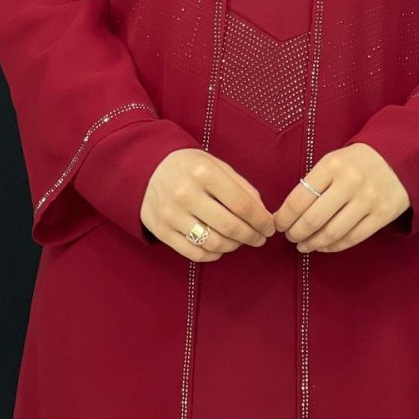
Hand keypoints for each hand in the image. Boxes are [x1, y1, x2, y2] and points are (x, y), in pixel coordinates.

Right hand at [142, 149, 276, 260]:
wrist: (148, 168)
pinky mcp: (162, 231)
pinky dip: (214, 254)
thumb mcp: (216, 165)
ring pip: (213, 243)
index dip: (260, 220)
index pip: (241, 204)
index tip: (270, 228)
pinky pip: (195, 253)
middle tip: (260, 238)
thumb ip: (241, 186)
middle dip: (251, 236)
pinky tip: (221, 246)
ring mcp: (172, 214)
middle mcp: (186, 194)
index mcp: (204, 173)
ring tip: (240, 241)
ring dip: (234, 246)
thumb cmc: (190, 166)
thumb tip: (262, 213)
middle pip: (229, 226)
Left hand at [272, 143, 409, 253]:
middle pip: (314, 219)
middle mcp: (350, 182)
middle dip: (296, 232)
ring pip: (332, 232)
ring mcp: (368, 199)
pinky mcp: (383, 214)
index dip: (285, 216)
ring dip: (313, 243)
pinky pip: (353, 238)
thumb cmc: (356, 162)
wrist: (398, 158)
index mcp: (332, 165)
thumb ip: (314, 182)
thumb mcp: (334, 161)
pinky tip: (324, 246)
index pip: (300, 197)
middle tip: (290, 236)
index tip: (278, 224)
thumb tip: (288, 213)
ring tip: (303, 245)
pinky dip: (334, 246)